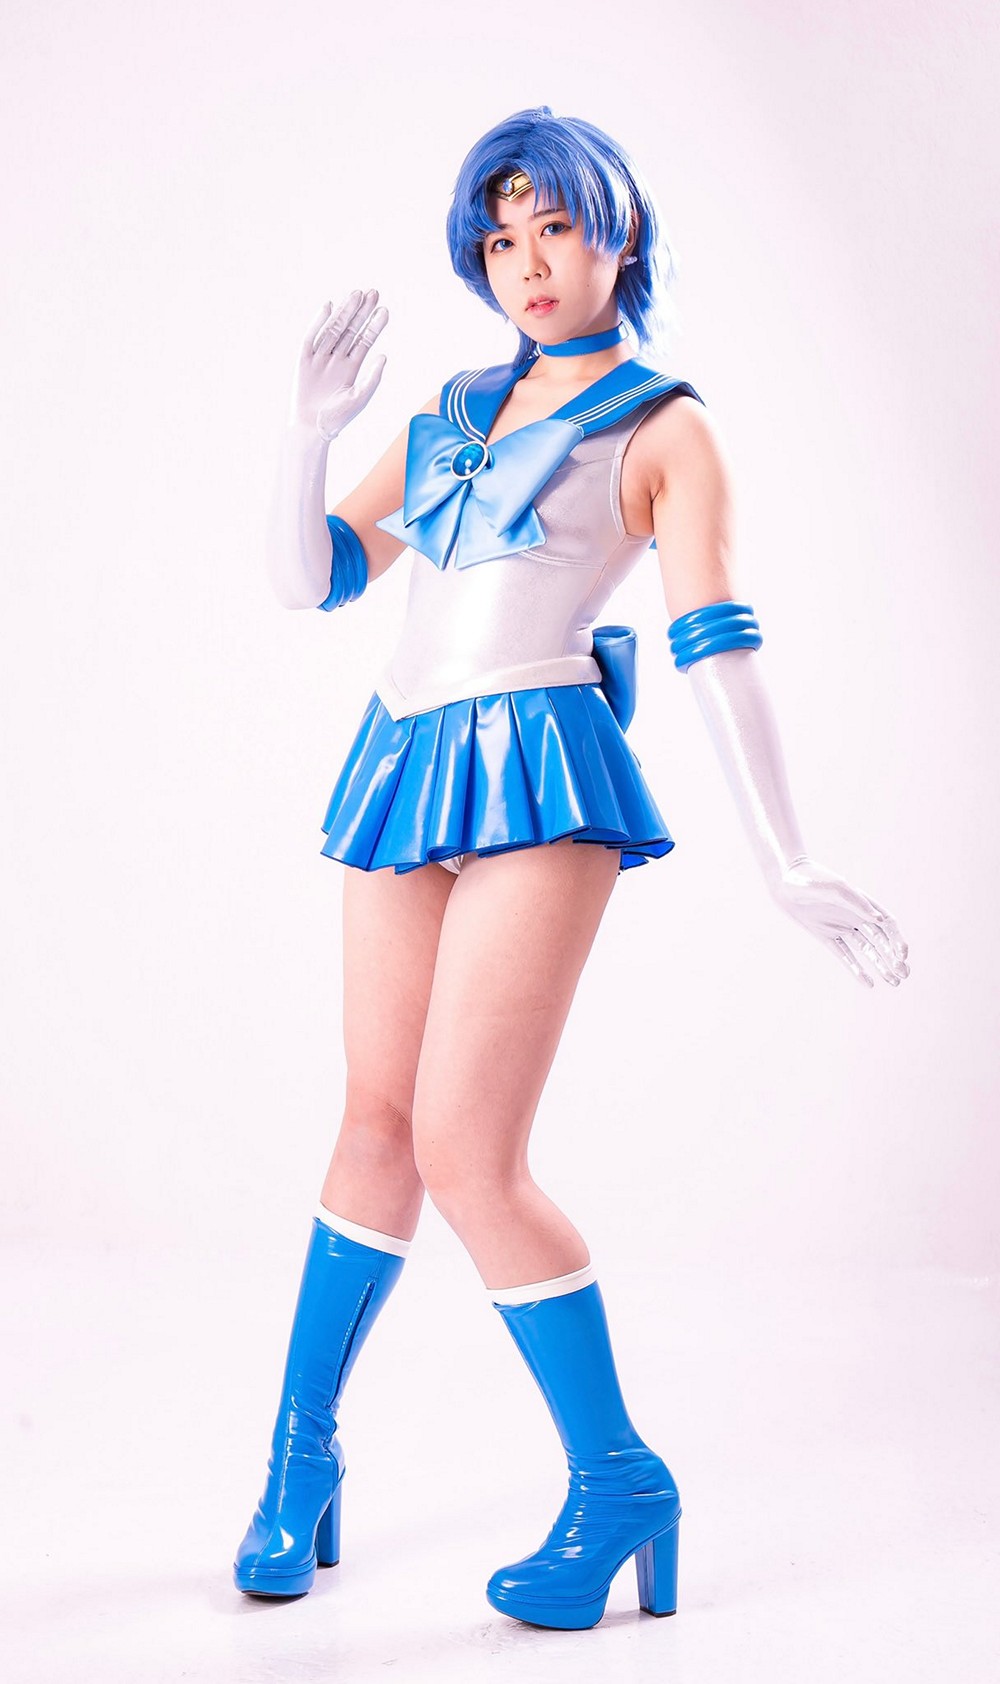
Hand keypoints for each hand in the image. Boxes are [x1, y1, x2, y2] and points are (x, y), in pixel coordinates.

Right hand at [293, 289, 388, 440]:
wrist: (312, 429)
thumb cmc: (337, 418)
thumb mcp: (360, 398)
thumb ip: (372, 378)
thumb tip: (383, 356)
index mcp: (351, 368)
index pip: (364, 341)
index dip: (374, 326)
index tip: (384, 310)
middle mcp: (336, 359)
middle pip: (350, 330)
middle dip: (361, 312)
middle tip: (373, 293)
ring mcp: (320, 358)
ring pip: (334, 330)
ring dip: (344, 312)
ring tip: (357, 295)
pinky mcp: (304, 360)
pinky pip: (311, 338)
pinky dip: (318, 322)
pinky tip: (329, 307)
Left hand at [769, 856, 909, 988]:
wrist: (785, 882)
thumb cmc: (812, 880)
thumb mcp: (836, 888)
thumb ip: (857, 903)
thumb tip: (880, 919)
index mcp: (863, 903)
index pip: (887, 925)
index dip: (897, 940)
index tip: (903, 955)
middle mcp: (855, 916)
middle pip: (881, 941)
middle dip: (893, 958)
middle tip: (903, 975)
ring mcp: (841, 927)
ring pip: (867, 951)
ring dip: (880, 966)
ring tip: (894, 982)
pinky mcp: (827, 936)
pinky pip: (844, 955)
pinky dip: (856, 969)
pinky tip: (868, 983)